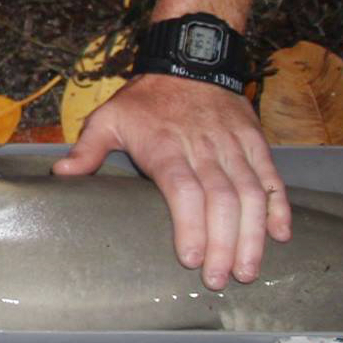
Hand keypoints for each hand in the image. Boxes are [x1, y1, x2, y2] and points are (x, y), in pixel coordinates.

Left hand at [58, 73, 290, 289]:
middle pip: (220, 200)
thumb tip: (61, 174)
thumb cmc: (146, 100)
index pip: (183, 189)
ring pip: (249, 194)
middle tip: (219, 280)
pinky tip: (281, 236)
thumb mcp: (108, 117)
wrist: (189, 62)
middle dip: (223, 244)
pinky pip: (270, 178)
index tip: (190, 258)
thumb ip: (87, 149)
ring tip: (247, 271)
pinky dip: (279, 207)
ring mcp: (233, 146)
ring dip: (252, 235)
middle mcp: (203, 148)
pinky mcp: (255, 143)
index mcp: (165, 146)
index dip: (190, 225)